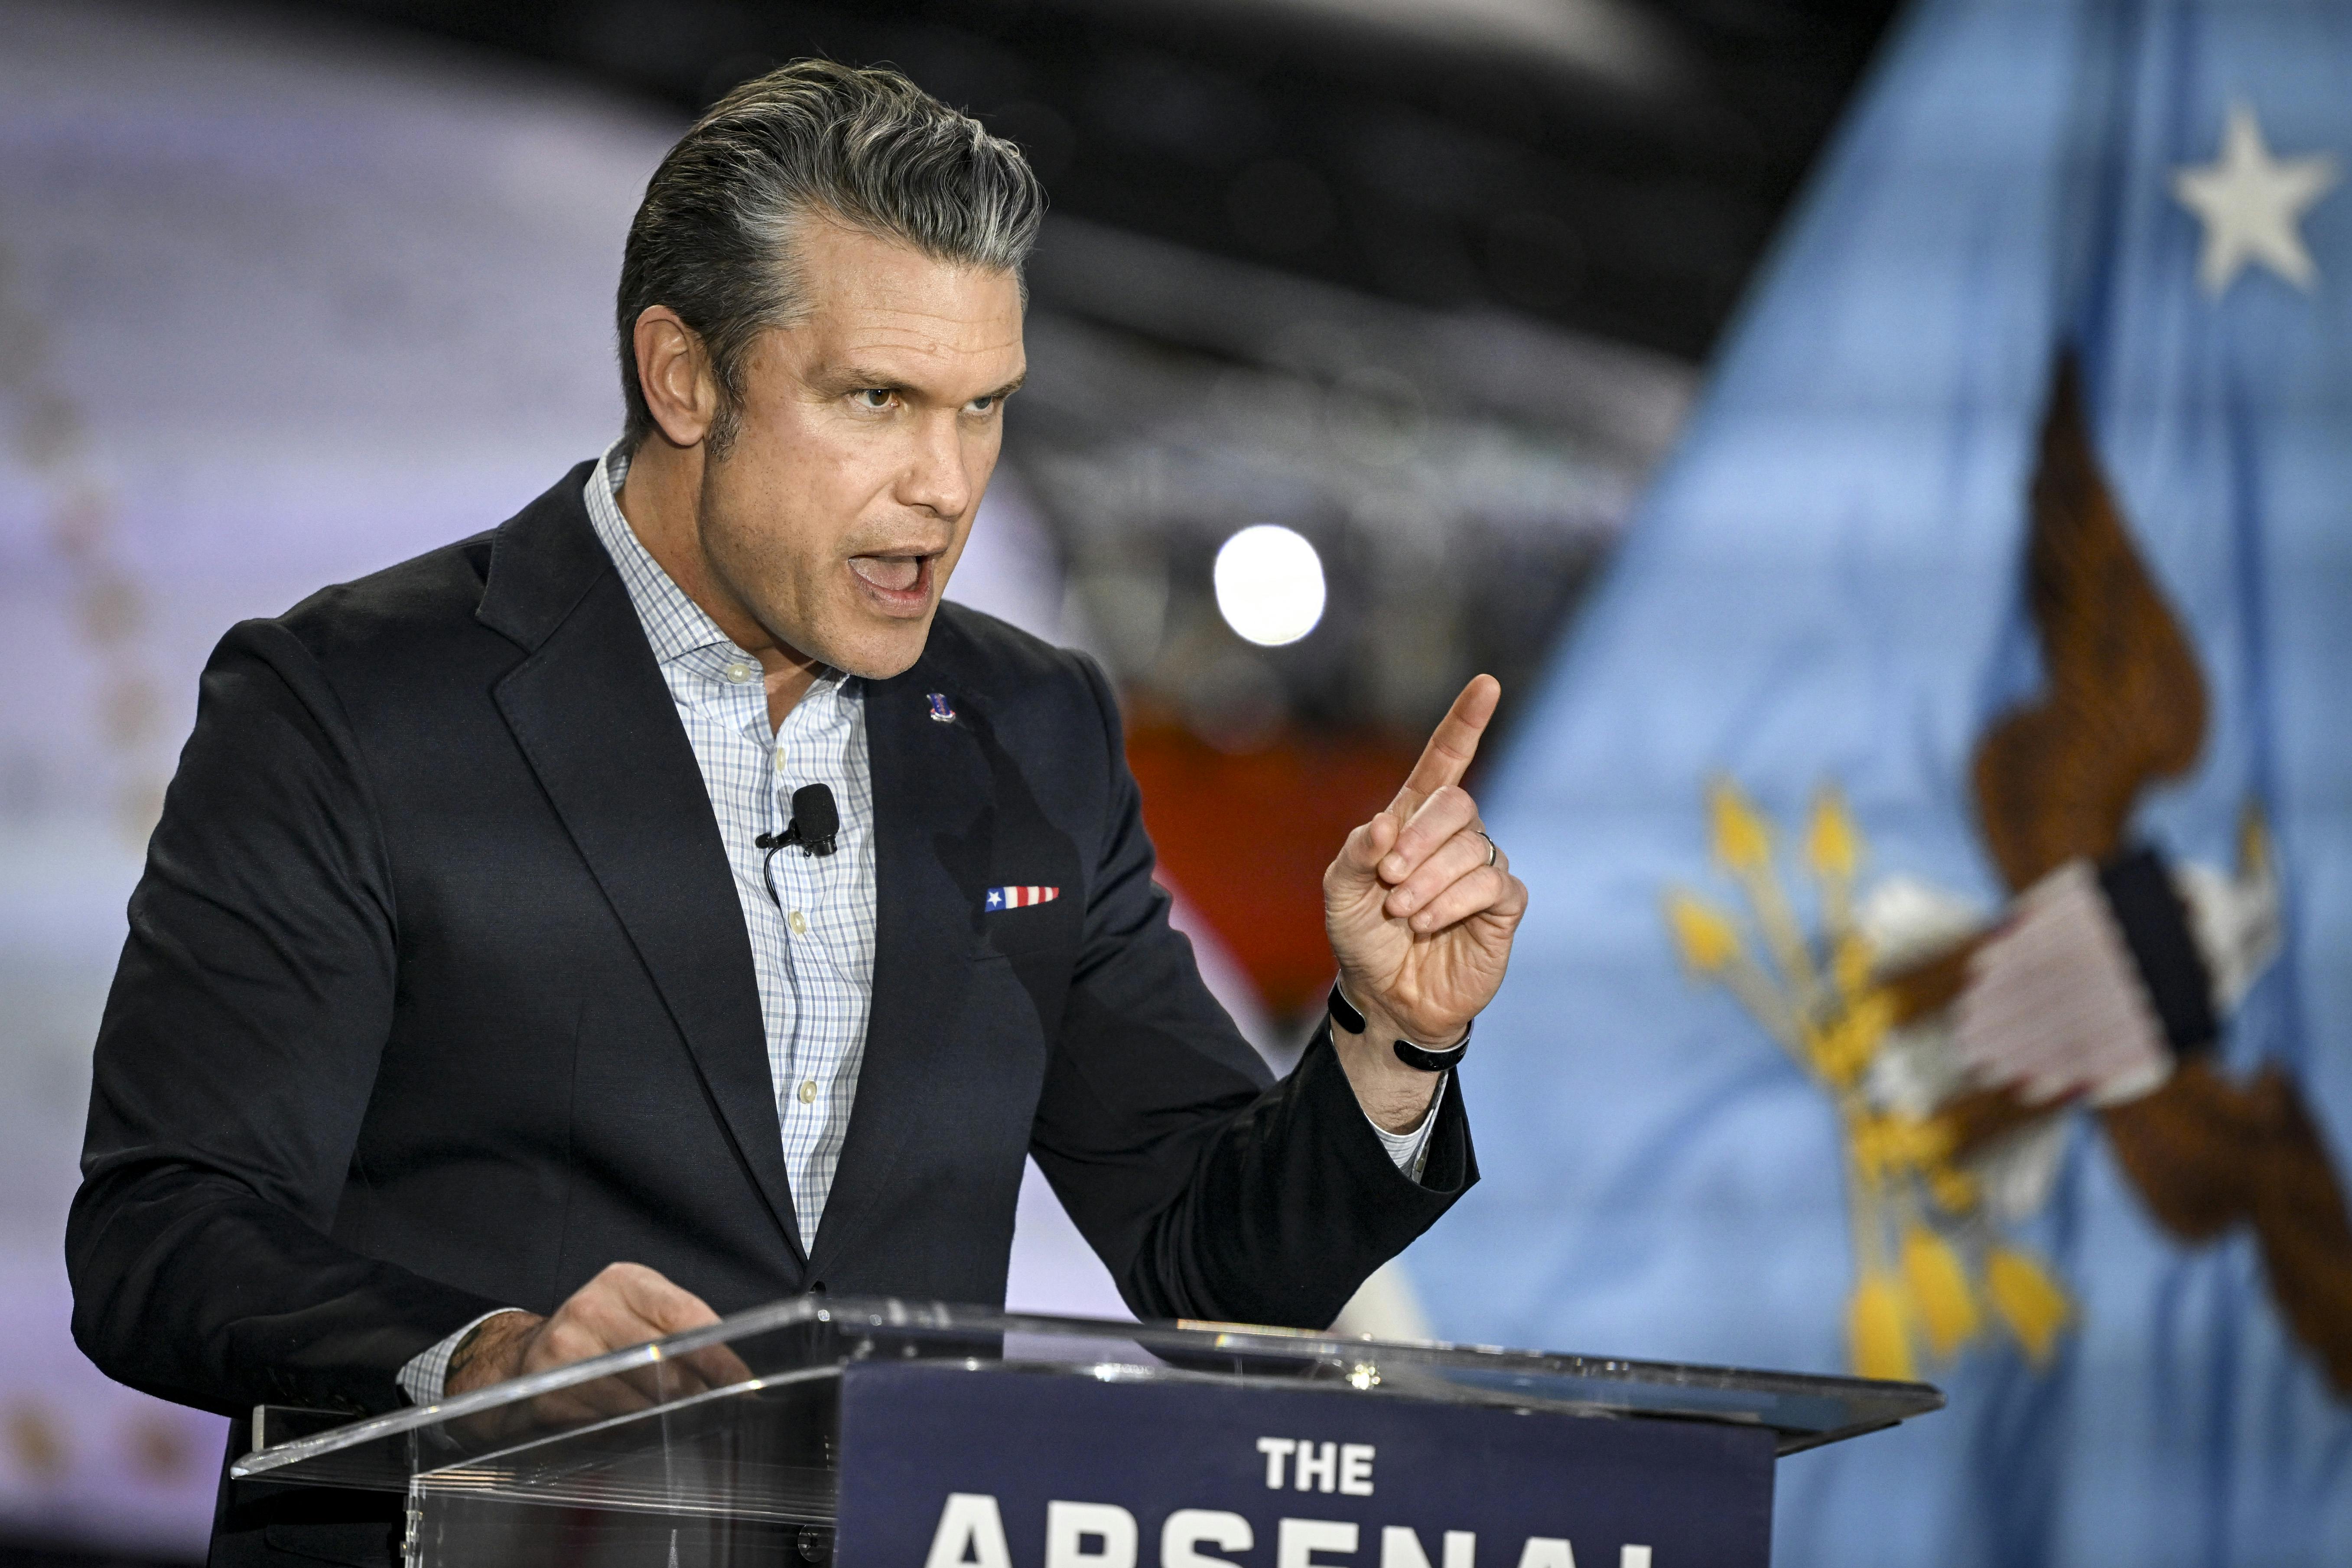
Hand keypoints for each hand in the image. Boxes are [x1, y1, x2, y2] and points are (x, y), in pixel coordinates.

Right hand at [444, 1262, 748, 1432]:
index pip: (685, 1319)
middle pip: (665, 1365)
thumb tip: (732, 1371)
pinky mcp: (550, 1394)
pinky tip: (628, 1422)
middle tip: (710, 1407)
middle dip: (694, 1392)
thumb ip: (684, 1327)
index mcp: (623, 1282)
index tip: (743, 1383)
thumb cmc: (600, 1332)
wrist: (526, 1357)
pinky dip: (628, 1429)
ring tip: (667, 1415)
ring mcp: (566, 1352)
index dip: (719, 1357)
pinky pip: (608, 1424)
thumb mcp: (641, 1308)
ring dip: (663, 1416)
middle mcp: (590, 1309)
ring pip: (639, 1400)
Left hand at [1323, 675, 1526, 1128]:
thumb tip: (1385, 824)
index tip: (1487, 683)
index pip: (1446, 761)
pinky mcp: (1503, 906)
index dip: (1465, 722)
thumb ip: (1356, 852)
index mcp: (1413, 821)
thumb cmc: (1362, 937)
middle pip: (1457, 804)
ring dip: (1428, 882)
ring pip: (1472, 848)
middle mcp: (1453, 838)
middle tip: (1389, 882)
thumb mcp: (1339, 893)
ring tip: (1402, 913)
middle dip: (1419, 841)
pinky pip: (1492, 885)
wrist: (1384, 996)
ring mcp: (1482, 869)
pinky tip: (1428, 923)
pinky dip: (1452, 902)